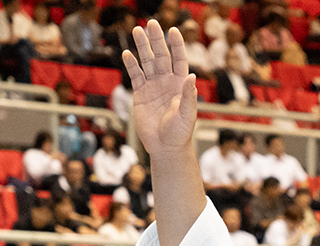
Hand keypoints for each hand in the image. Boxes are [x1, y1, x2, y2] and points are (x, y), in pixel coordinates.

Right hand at [123, 21, 198, 160]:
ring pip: (147, 62)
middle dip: (157, 41)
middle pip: (162, 57)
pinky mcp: (141, 94)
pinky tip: (127, 54)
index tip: (173, 30)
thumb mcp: (187, 115)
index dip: (176, 46)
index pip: (179, 60)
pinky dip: (131, 65)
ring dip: (142, 47)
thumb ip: (189, 96)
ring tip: (137, 30)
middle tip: (151, 24)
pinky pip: (135, 75)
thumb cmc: (180, 133)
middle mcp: (167, 82)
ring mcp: (153, 87)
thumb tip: (192, 76)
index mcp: (181, 85)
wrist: (165, 147)